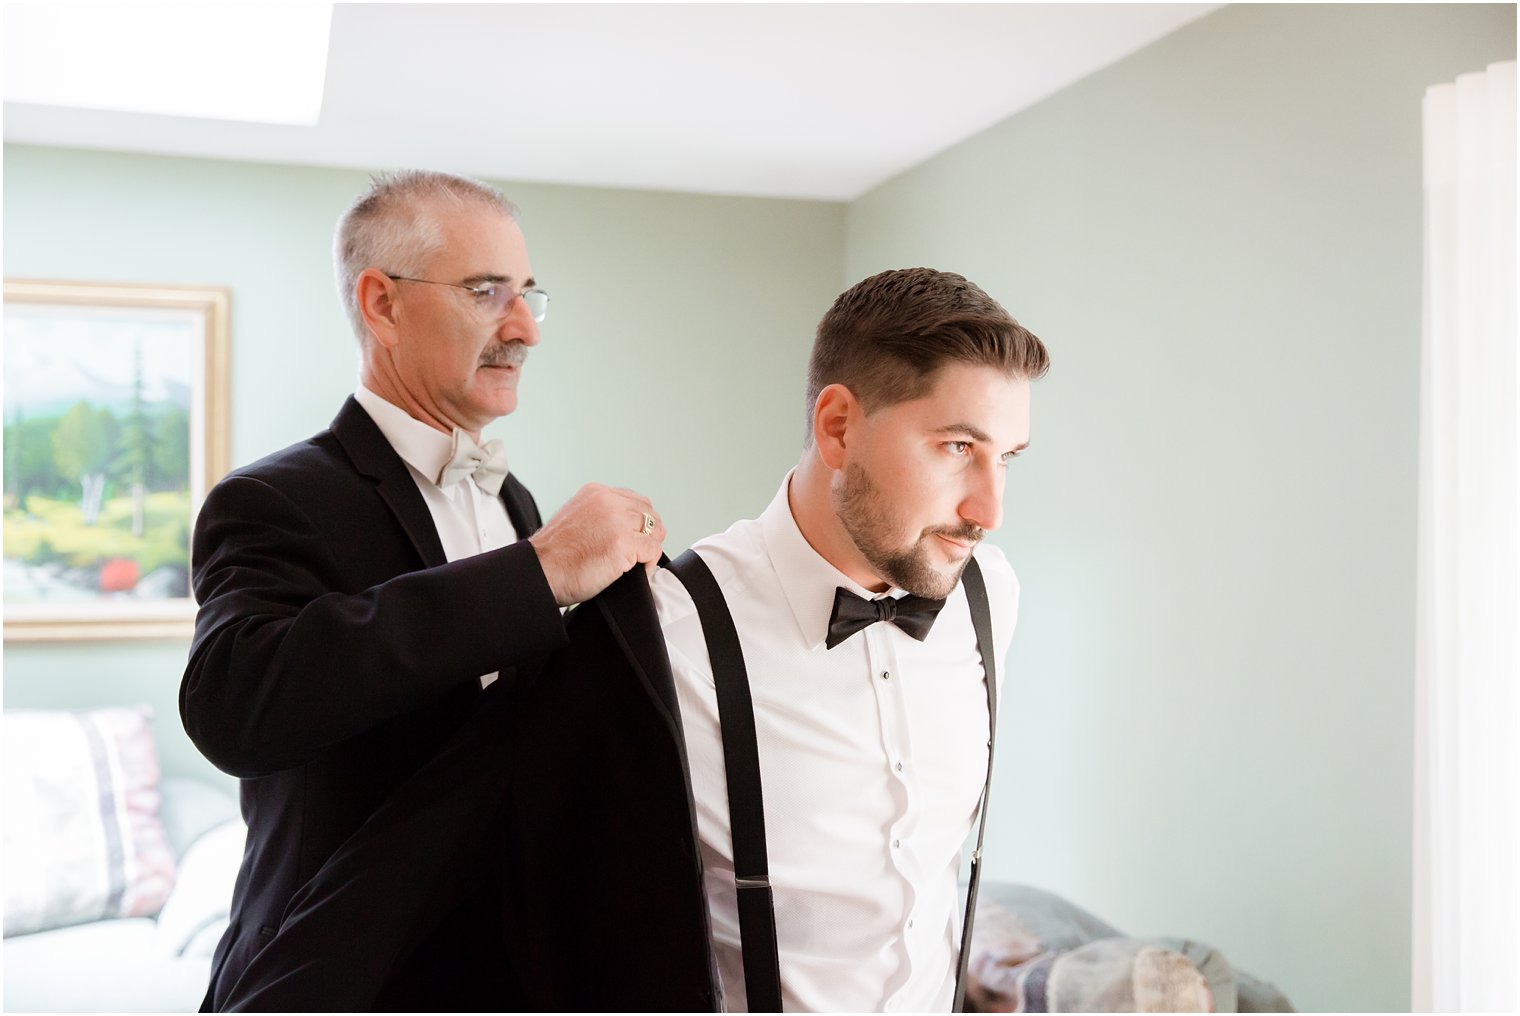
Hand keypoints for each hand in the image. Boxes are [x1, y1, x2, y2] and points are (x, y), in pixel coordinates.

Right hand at [528, 483, 665, 606]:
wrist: (539, 571)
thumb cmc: (553, 555)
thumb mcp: (575, 518)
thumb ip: (599, 515)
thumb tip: (624, 526)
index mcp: (596, 493)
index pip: (636, 500)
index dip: (641, 521)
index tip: (637, 537)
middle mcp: (608, 501)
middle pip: (649, 514)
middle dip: (650, 534)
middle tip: (641, 554)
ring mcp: (617, 522)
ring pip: (655, 531)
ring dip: (650, 549)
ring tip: (638, 564)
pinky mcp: (623, 544)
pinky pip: (653, 551)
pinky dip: (649, 564)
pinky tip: (636, 572)